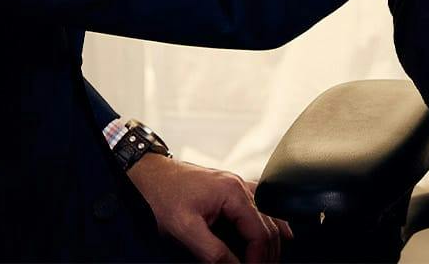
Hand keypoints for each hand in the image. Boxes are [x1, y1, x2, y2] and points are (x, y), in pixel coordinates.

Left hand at [127, 154, 292, 262]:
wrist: (150, 174)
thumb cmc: (164, 195)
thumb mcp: (185, 228)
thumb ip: (212, 250)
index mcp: (233, 193)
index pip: (260, 232)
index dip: (259, 258)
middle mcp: (240, 186)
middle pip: (269, 224)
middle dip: (268, 253)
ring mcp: (237, 186)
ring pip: (268, 215)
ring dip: (272, 240)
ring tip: (270, 260)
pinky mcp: (231, 189)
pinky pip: (260, 206)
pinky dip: (270, 223)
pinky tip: (278, 233)